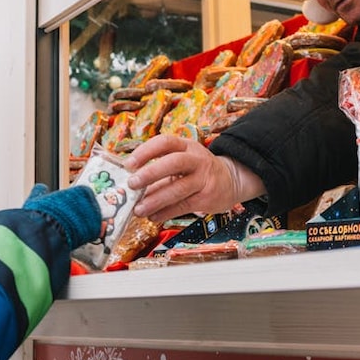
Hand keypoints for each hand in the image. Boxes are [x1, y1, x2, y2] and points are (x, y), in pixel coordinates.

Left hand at [125, 134, 263, 222]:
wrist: (231, 180)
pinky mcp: (207, 197)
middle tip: (132, 184)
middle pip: (173, 163)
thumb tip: (131, 184)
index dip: (145, 151)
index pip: (165, 142)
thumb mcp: (182, 161)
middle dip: (150, 173)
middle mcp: (197, 159)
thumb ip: (159, 170)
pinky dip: (166, 212)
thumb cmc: (198, 170)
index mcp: (186, 146)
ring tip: (139, 209)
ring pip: (178, 188)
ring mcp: (204, 178)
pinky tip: (154, 216)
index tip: (128, 164)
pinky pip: (183, 206)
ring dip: (155, 200)